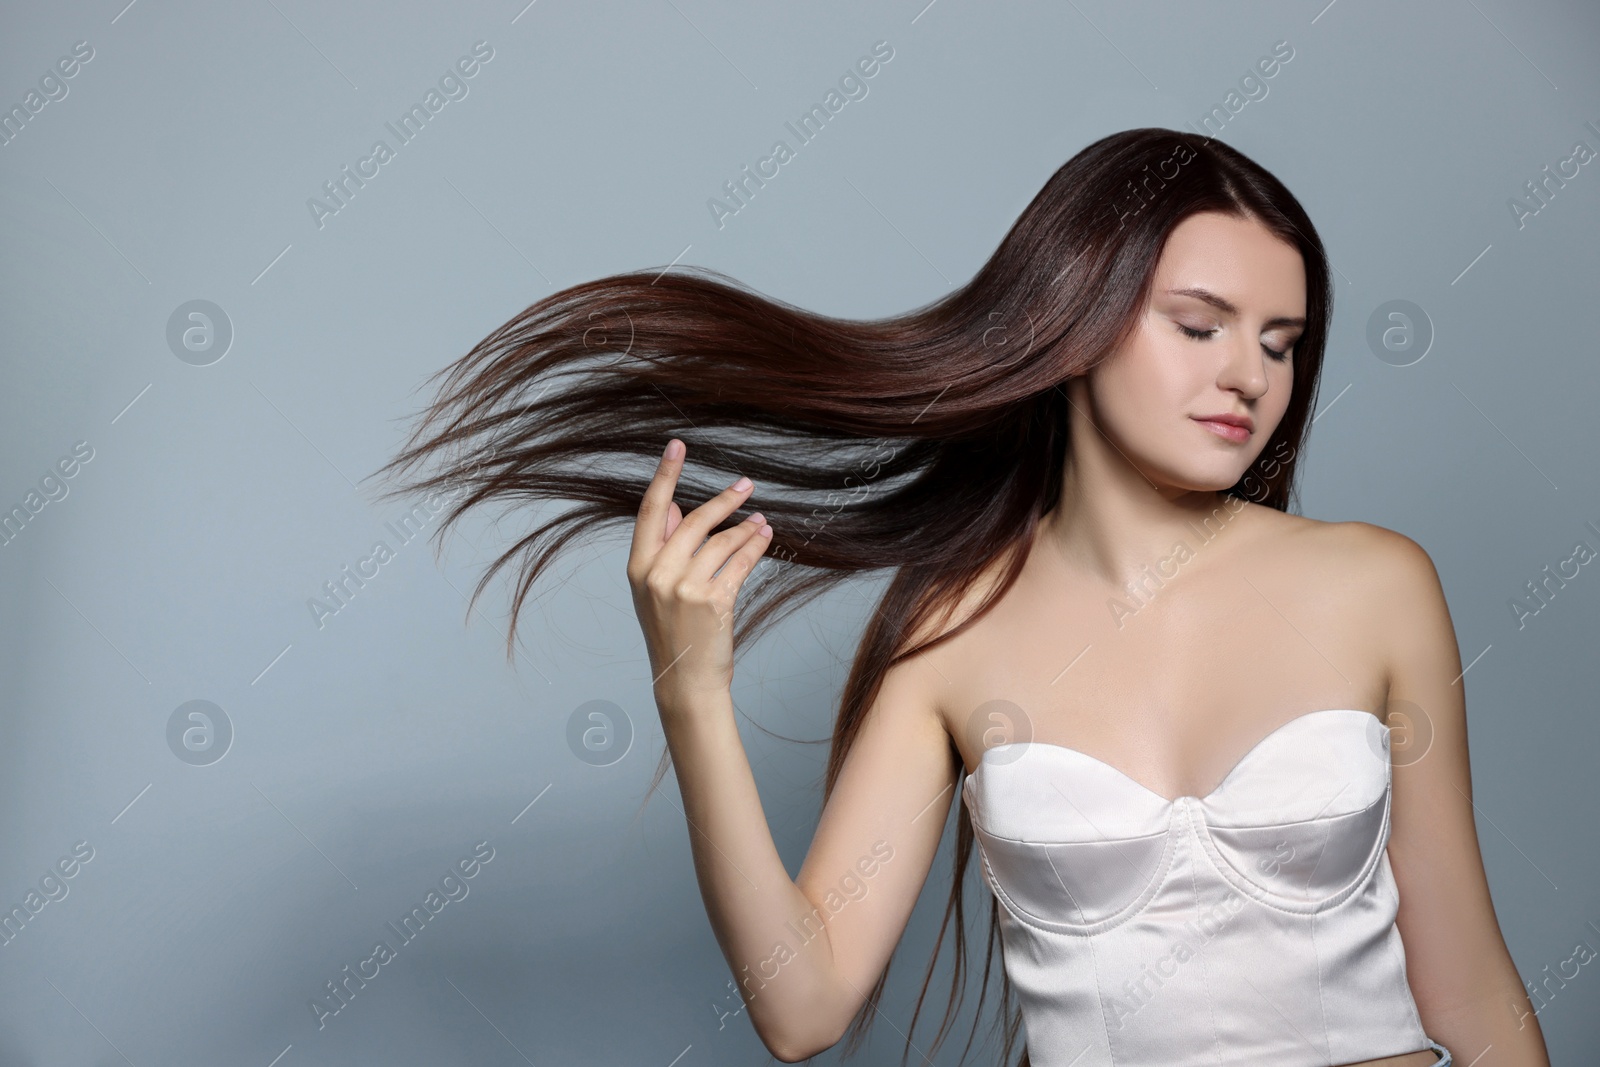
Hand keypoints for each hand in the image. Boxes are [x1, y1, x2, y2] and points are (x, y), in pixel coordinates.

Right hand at [626, 439, 773, 703]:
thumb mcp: (655, 590)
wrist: (685, 681)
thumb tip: (672, 505)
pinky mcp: (713, 601)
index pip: (650, 510)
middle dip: (723, 500)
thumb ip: (662, 547)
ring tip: (761, 520)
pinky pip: (739, 563)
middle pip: (693, 521)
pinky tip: (764, 537)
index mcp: (638, 568)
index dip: (665, 474)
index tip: (677, 446)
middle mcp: (657, 575)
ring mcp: (684, 588)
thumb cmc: (673, 633)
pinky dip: (754, 547)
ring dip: (745, 528)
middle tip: (746, 484)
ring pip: (721, 541)